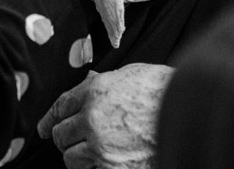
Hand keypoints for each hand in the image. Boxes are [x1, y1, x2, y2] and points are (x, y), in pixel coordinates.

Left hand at [37, 63, 173, 168]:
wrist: (191, 112)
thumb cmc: (164, 90)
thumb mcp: (131, 74)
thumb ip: (105, 82)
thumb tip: (89, 80)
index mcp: (95, 92)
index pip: (60, 107)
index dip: (48, 118)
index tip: (43, 128)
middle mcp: (92, 119)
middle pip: (60, 135)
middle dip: (66, 137)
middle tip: (76, 139)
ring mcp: (102, 148)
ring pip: (71, 158)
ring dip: (79, 155)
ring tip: (96, 151)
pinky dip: (96, 168)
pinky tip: (108, 161)